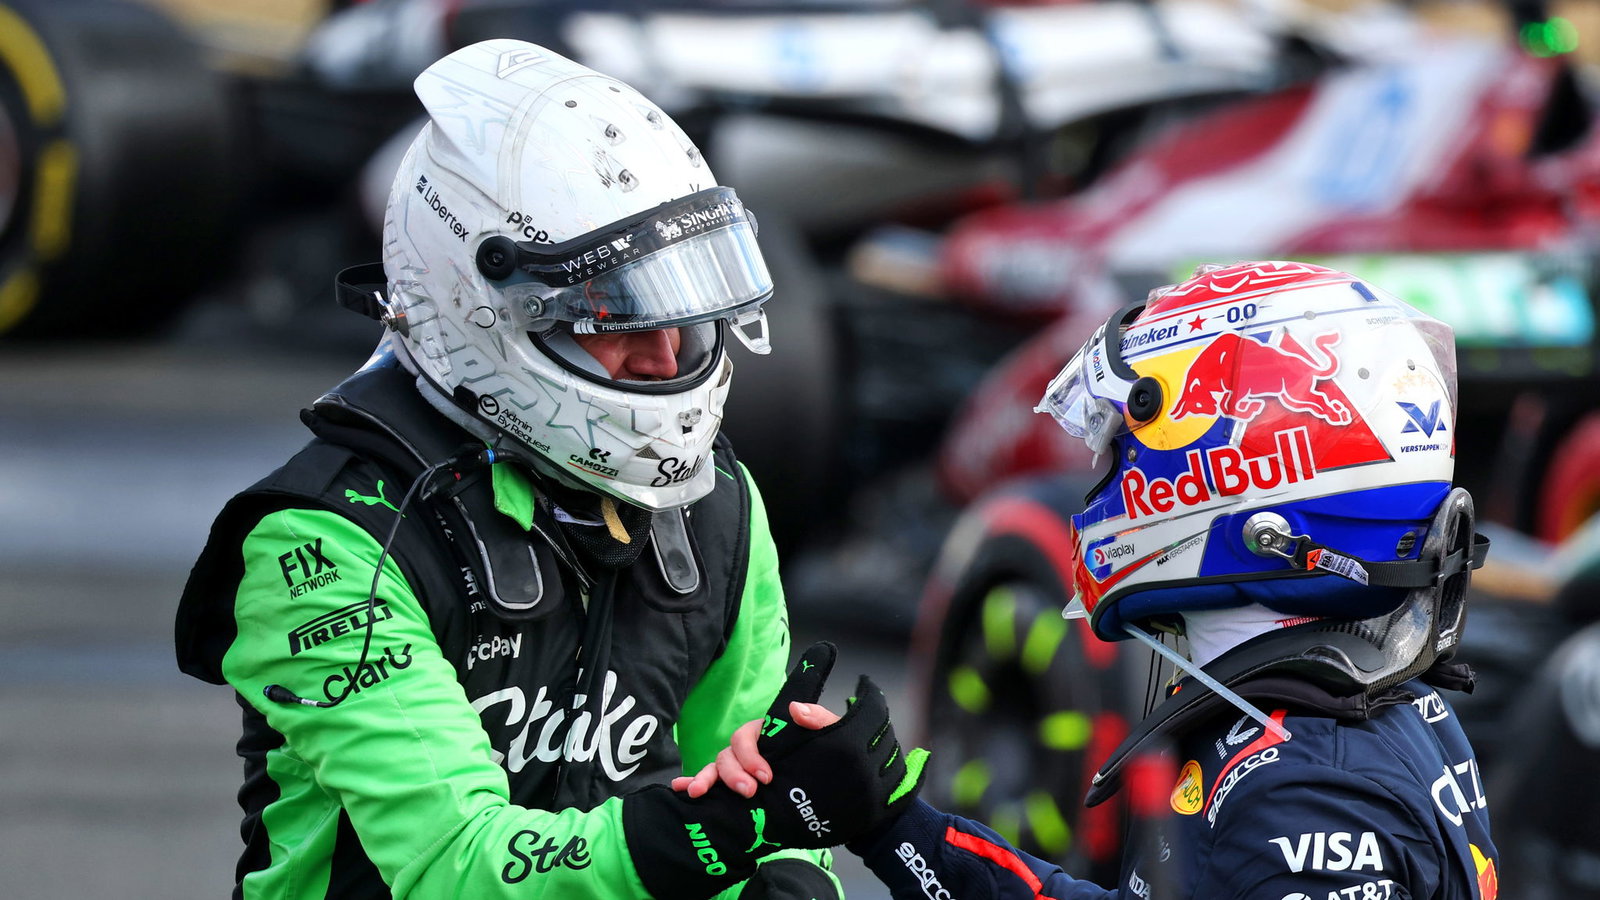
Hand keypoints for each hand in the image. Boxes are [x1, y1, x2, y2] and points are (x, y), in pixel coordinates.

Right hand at [671, 702, 840, 798]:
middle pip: (729, 753)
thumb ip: (819, 720)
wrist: (849, 801)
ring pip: (718, 767)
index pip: (748, 736)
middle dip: (733, 773)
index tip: (766, 777)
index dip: (751, 755)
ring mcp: (746, 771)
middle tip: (749, 792)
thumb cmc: (840, 762)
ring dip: (708, 778)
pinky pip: (712, 783)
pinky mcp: (742, 794)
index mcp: (771, 735)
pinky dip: (694, 783)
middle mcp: (754, 751)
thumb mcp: (835, 738)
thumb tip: (795, 710)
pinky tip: (682, 790)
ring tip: (699, 794)